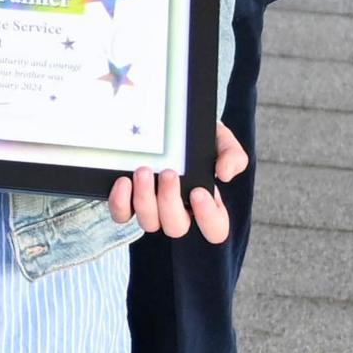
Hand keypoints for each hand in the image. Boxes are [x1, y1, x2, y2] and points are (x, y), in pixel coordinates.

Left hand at [110, 120, 250, 241]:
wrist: (171, 123)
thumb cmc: (200, 139)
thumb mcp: (221, 140)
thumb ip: (232, 155)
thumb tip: (224, 174)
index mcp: (207, 204)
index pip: (215, 229)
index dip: (207, 218)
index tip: (199, 192)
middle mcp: (179, 212)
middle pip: (176, 228)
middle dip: (170, 201)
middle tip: (169, 173)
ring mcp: (153, 210)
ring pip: (149, 223)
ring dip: (145, 199)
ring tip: (143, 171)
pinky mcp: (129, 202)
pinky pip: (122, 215)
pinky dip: (120, 202)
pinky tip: (123, 182)